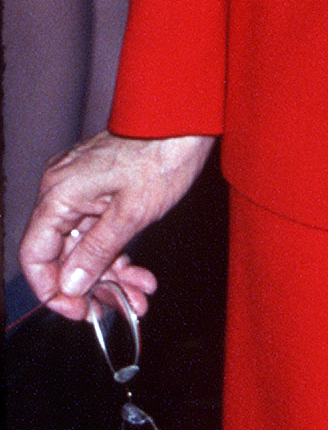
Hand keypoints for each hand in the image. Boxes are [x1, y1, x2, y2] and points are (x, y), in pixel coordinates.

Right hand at [18, 133, 214, 321]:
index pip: (36, 255)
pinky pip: (99, 231)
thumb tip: (70, 286)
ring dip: (111, 276)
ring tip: (141, 296)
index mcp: (59, 194)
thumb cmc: (164, 153)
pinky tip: (141, 276)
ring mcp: (82, 190)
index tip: (81, 312)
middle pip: (63, 255)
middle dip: (93, 287)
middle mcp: (63, 191)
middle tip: (122, 308)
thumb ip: (97, 251)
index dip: (53, 290)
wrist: (189, 117)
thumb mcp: (132, 213)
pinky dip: (118, 254)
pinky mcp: (101, 190)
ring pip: (85, 247)